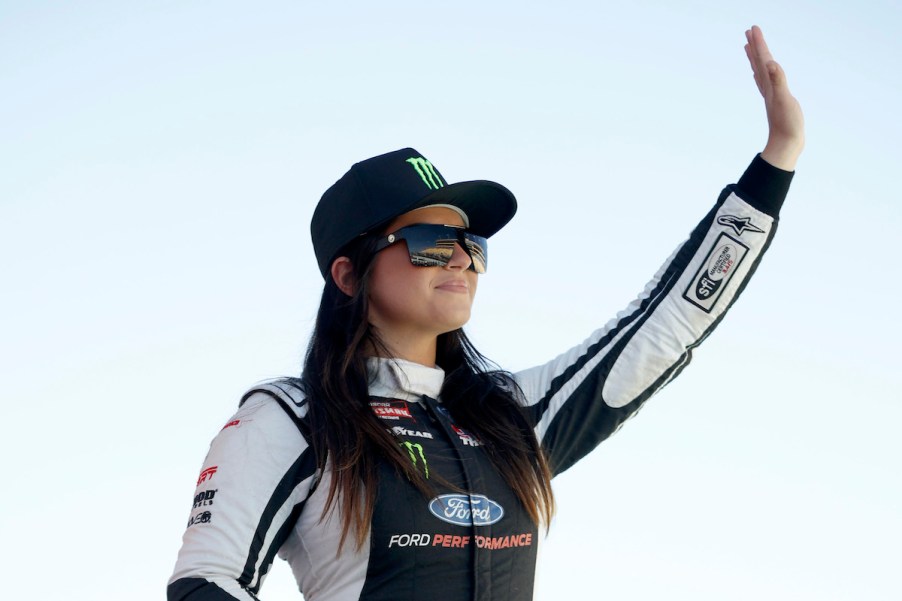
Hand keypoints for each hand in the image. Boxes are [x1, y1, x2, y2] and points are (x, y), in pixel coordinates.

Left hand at [745, 25, 804, 170]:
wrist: (786, 144)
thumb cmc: (787, 123)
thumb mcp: (784, 99)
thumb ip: (778, 80)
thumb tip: (770, 63)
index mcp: (770, 85)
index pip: (763, 59)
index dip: (759, 43)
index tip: (753, 28)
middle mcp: (768, 88)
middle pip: (759, 62)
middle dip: (755, 46)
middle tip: (749, 31)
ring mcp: (771, 94)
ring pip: (761, 72)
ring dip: (756, 58)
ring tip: (749, 47)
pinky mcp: (775, 101)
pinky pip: (766, 83)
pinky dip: (763, 74)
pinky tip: (762, 73)